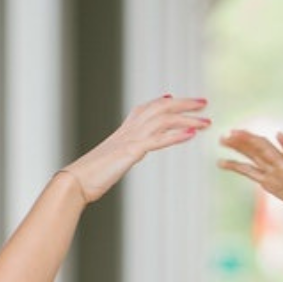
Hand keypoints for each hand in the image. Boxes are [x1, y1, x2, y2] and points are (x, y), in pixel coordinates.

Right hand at [64, 95, 209, 202]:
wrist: (76, 181)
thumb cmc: (91, 176)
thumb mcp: (112, 161)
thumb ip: (123, 153)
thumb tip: (126, 154)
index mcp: (124, 130)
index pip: (148, 107)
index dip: (166, 102)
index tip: (180, 99)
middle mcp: (129, 129)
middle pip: (161, 108)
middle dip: (184, 104)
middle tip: (204, 103)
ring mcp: (130, 139)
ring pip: (164, 121)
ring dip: (188, 120)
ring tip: (206, 121)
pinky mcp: (131, 152)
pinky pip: (158, 140)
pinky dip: (176, 136)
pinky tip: (192, 135)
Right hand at [218, 129, 282, 230]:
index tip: (279, 135)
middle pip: (267, 150)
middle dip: (251, 141)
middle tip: (234, 132)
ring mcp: (276, 170)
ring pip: (255, 154)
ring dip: (240, 145)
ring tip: (222, 138)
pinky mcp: (268, 178)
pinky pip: (249, 170)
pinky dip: (236, 166)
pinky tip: (221, 162)